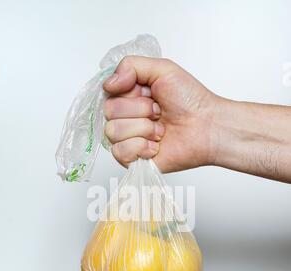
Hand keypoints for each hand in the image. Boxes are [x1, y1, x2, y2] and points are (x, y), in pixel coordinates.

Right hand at [103, 56, 217, 172]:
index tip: (149, 92)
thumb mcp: (162, 69)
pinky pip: (119, 152)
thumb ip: (130, 66)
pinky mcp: (133, 160)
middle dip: (140, 110)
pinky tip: (156, 146)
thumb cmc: (190, 100)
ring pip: (113, 131)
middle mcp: (126, 118)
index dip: (129, 91)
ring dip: (143, 129)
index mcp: (129, 96)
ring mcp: (127, 140)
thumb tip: (108, 83)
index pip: (108, 91)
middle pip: (109, 111)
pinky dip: (141, 147)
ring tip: (161, 130)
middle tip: (159, 112)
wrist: (207, 127)